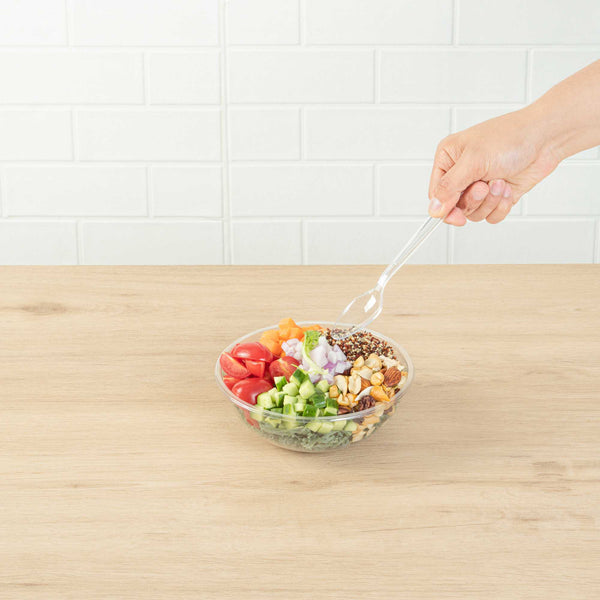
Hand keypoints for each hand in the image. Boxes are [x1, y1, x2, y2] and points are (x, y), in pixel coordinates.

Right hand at [428, 108, 559, 225]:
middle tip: (484, 186)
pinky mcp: (496, 196)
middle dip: (473, 200)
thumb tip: (433, 209)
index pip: (436, 194)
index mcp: (448, 159)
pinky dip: (500, 206)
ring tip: (500, 182)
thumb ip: (449, 187)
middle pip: (454, 207)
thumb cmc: (510, 138)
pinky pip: (490, 215)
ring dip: (490, 202)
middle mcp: (462, 174)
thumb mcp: (473, 161)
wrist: (545, 138)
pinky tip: (508, 189)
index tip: (457, 215)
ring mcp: (479, 186)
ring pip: (473, 213)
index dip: (445, 208)